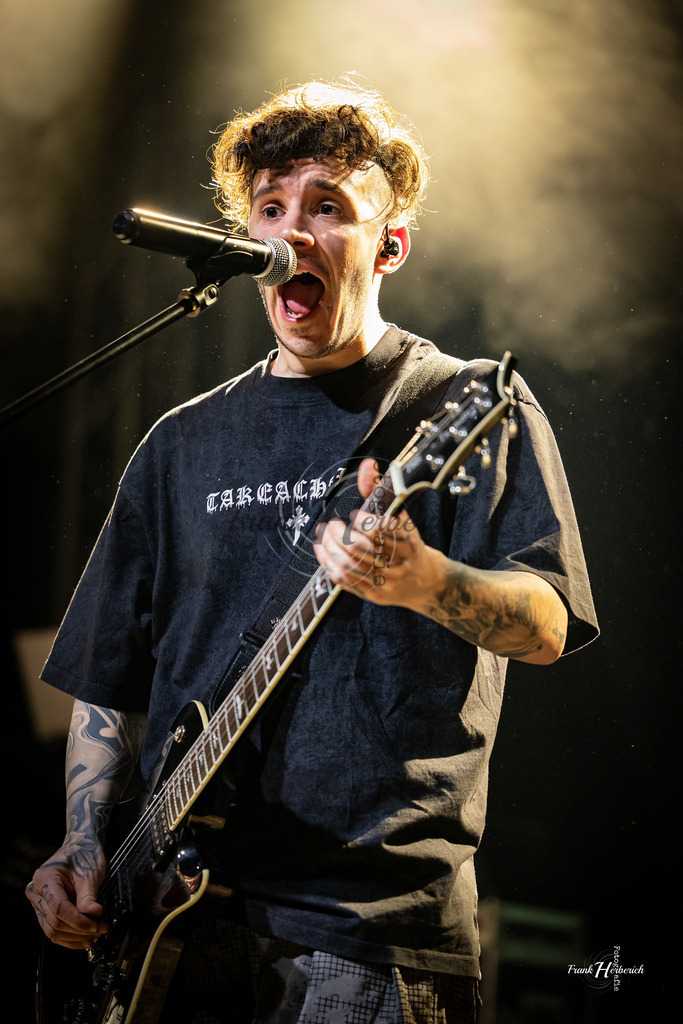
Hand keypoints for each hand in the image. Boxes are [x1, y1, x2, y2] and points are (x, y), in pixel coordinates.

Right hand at [26, 837, 107, 948]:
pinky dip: (70, 937)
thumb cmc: (84, 855)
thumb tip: (93, 916)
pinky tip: (85, 939)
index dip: (78, 921)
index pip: (59, 908)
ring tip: (95, 936)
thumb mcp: (90, 873)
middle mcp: (36, 892)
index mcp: (44, 878)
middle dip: (80, 930)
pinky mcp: (44, 910)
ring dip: (75, 937)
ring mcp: (38, 902)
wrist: (79, 847)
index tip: (97, 925)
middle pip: (55, 922)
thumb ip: (89, 896)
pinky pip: (53, 930)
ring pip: (52, 931)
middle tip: (102, 929)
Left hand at [313, 458, 433, 607]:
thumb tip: (367, 464)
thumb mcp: (400, 516)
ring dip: (329, 548)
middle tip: (332, 524)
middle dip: (338, 534)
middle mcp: (399, 564)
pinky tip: (324, 551)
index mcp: (409, 541)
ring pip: (349, 565)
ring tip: (324, 536)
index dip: (361, 520)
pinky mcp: (374, 595)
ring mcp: (386, 582)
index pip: (380, 529)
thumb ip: (380, 490)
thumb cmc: (408, 543)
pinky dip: (329, 564)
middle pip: (359, 548)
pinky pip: (346, 581)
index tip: (355, 514)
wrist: (426, 582)